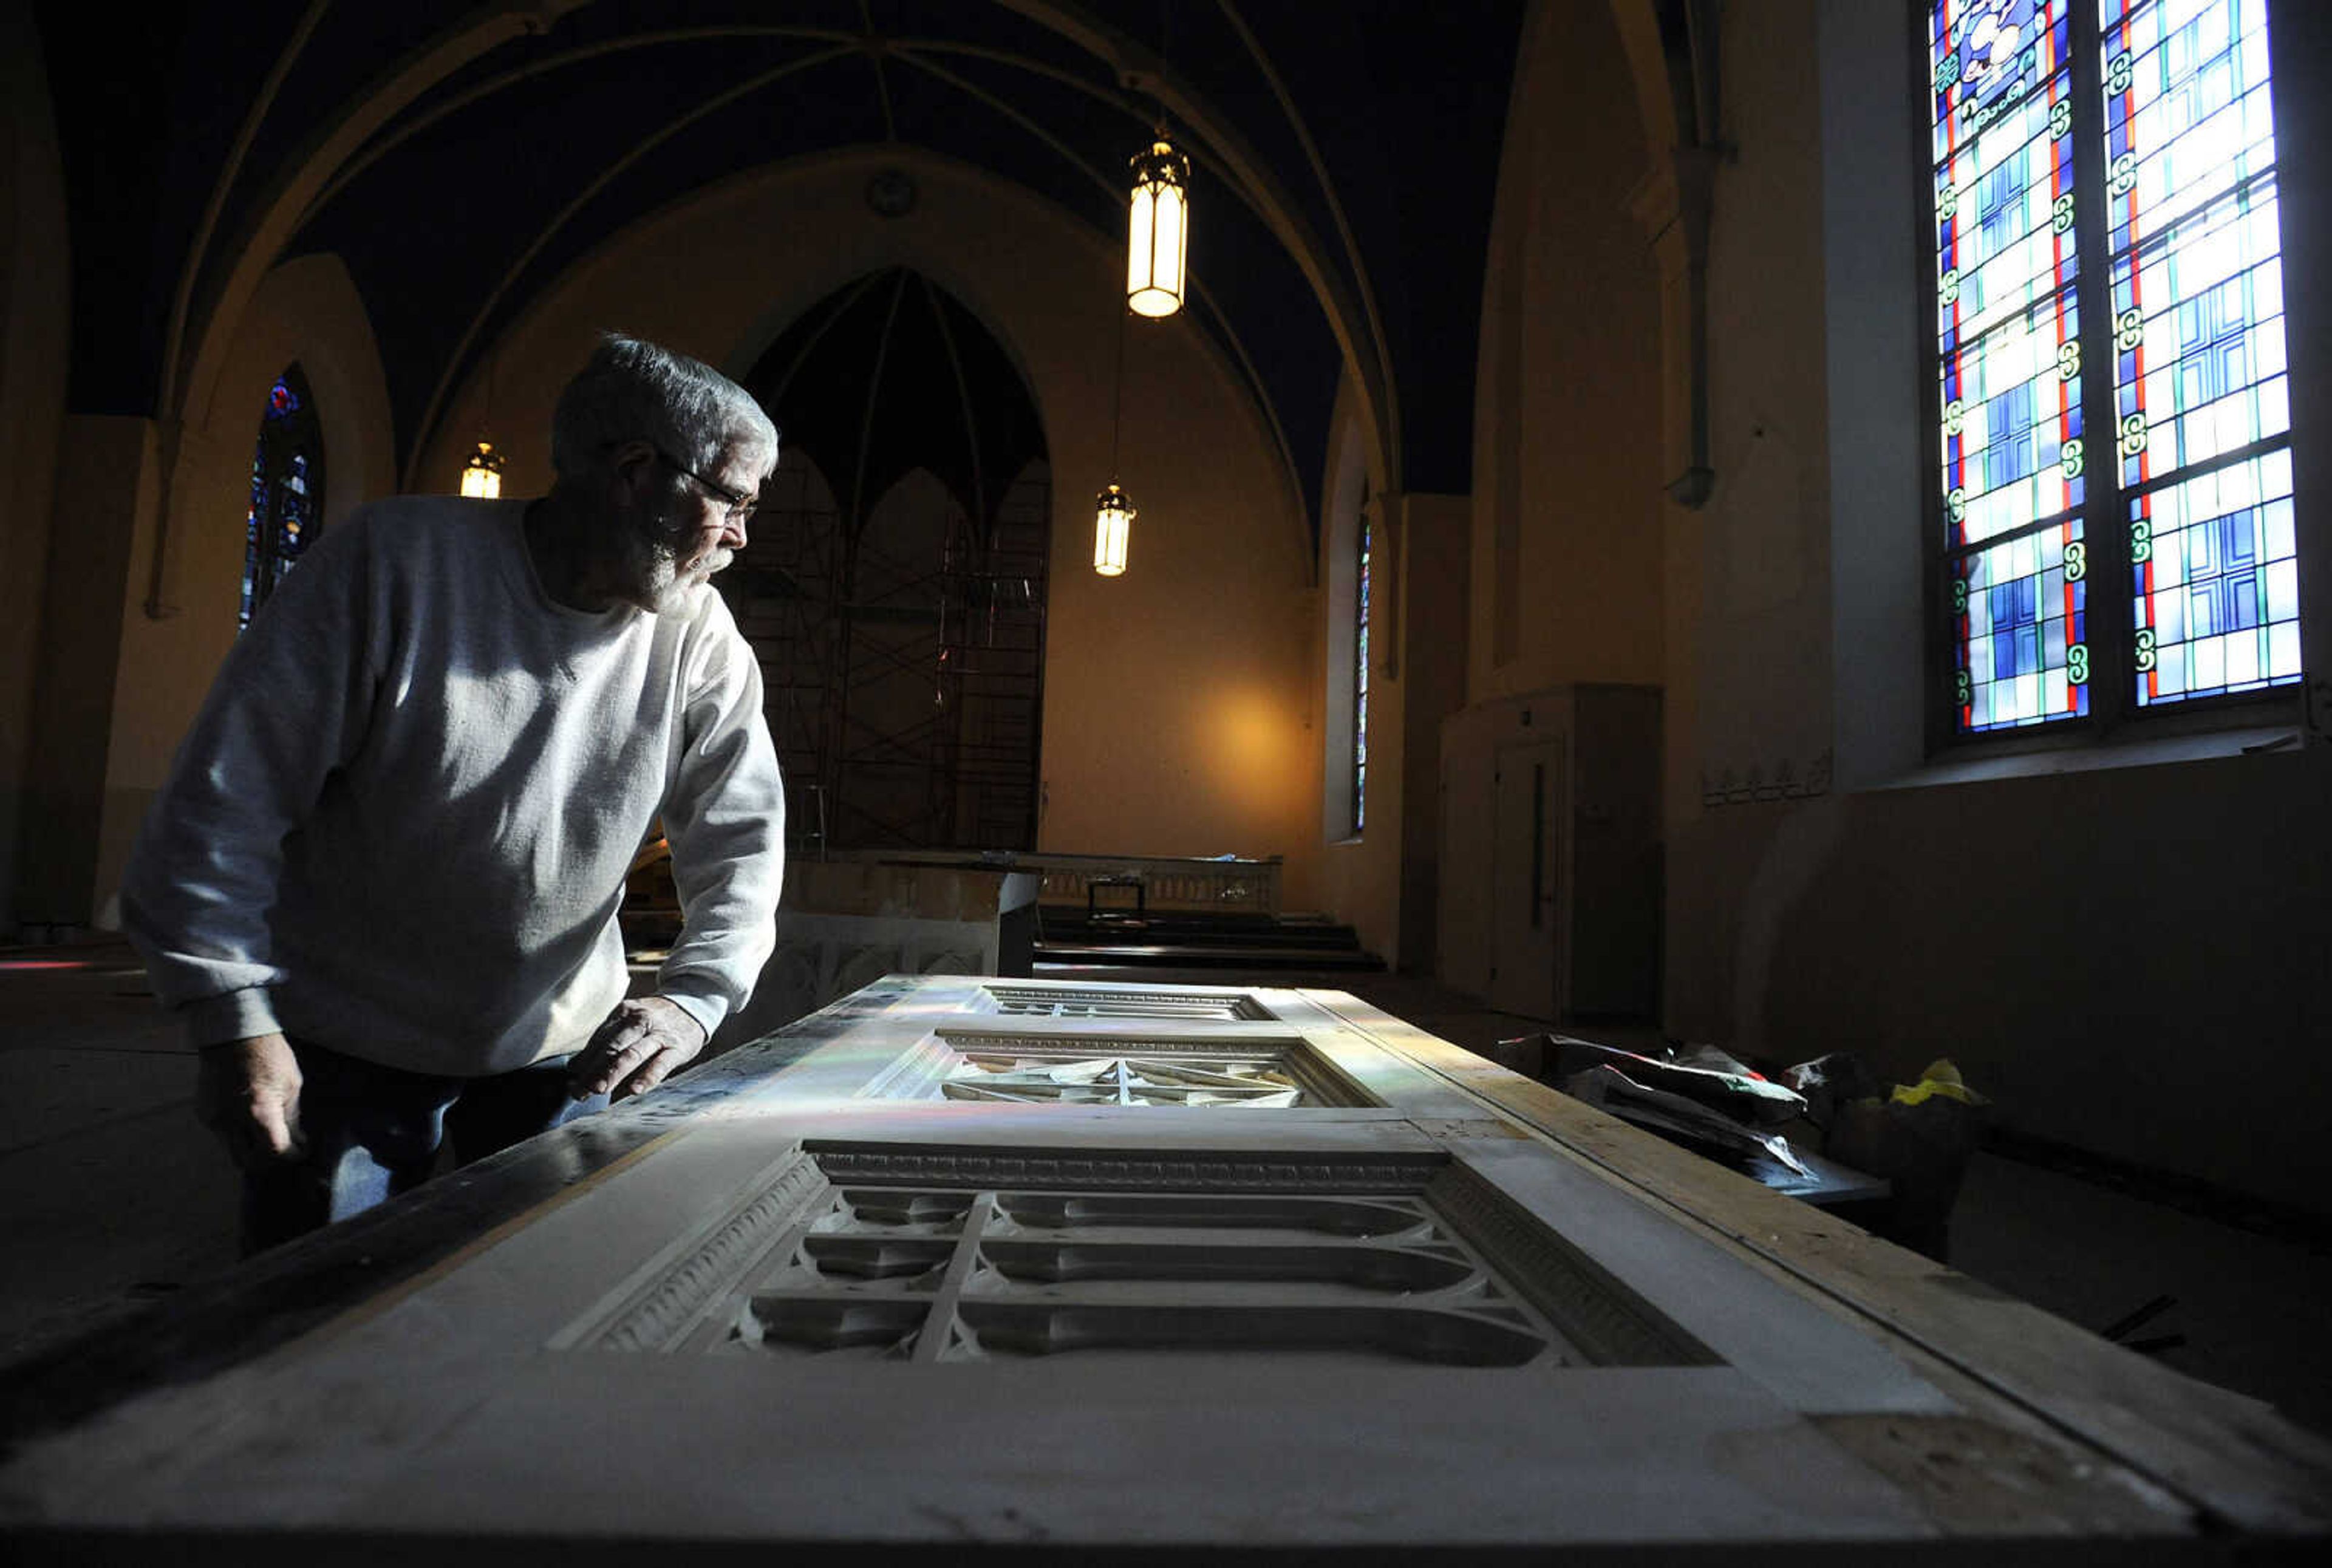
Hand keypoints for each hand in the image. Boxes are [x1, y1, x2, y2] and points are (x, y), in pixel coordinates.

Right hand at [196, 1032, 306, 1169]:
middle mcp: (230, 1120)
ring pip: (233, 1150)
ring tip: (269, 1133)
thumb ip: (291, 1118)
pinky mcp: (204, 1113)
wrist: (233, 1033)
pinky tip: (250, 1120)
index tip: (302, 1150)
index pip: (273, 1151)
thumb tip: (297, 1143)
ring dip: (252, 1148)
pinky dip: (239, 1134)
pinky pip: (223, 1135)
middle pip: (247, 1161)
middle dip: (268, 1161)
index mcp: (257, 1111)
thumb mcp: (291, 1085)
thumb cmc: (269, 1055)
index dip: (291, 1156)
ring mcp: (213, 1118)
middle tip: (285, 1149)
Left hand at [570, 996, 706, 1099]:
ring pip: (632, 1054)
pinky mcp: (676, 1047)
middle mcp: (639, 1020)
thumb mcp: (629, 1024)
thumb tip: (575, 1069)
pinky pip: (661, 1064)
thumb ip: (606, 1043)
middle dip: (593, 1070)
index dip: (583, 1063)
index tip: (571, 1082)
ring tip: (599, 1089)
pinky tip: (635, 1089)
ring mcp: (658, 1033)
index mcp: (622, 1014)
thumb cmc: (654, 1023)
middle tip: (579, 1090)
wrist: (693, 1007)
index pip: (598, 1041)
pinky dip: (647, 1077)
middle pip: (611, 1047)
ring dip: (613, 1072)